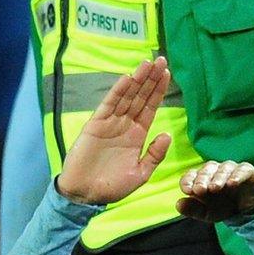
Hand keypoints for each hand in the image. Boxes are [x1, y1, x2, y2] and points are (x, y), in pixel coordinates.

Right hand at [57, 57, 172, 204]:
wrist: (86, 194)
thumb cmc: (113, 186)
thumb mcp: (140, 174)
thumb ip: (154, 155)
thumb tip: (167, 134)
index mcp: (137, 135)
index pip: (150, 107)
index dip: (158, 90)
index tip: (166, 73)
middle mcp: (125, 125)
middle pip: (140, 97)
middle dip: (150, 79)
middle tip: (161, 60)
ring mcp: (110, 123)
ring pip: (126, 97)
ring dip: (137, 80)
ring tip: (147, 63)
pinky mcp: (95, 125)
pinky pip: (108, 105)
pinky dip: (117, 92)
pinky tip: (126, 79)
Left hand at [176, 160, 253, 222]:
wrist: (246, 210)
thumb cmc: (221, 207)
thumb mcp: (206, 213)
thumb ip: (193, 209)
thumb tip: (178, 204)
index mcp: (201, 178)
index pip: (191, 175)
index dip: (188, 181)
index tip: (186, 190)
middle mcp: (215, 171)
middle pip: (206, 170)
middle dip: (202, 179)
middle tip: (200, 190)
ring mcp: (231, 169)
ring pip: (223, 168)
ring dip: (218, 177)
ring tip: (215, 188)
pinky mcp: (246, 171)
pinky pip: (242, 170)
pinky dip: (237, 175)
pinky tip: (232, 183)